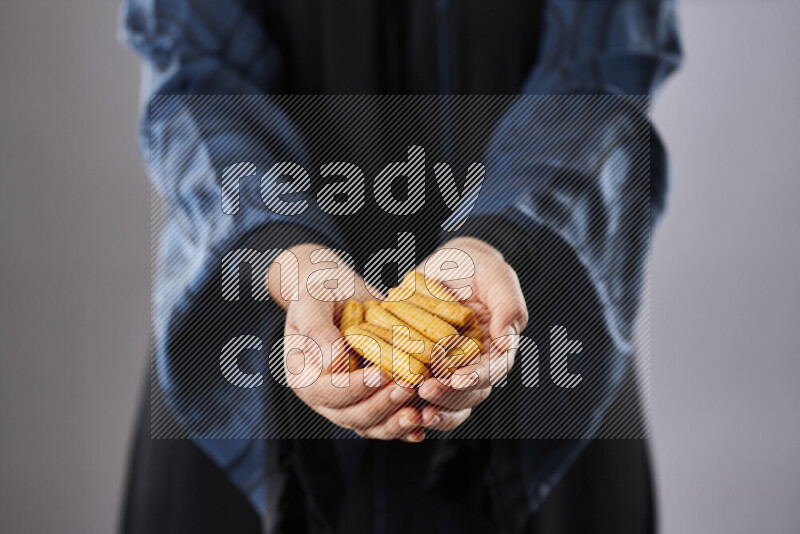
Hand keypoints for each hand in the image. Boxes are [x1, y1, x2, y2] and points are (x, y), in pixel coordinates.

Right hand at [269, 244, 424, 441]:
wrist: (339, 290)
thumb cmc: (320, 291)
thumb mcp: (311, 302)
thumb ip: (318, 330)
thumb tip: (332, 361)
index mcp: (303, 377)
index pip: (326, 392)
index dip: (354, 387)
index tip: (381, 374)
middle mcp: (324, 397)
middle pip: (351, 415)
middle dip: (381, 405)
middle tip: (408, 388)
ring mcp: (349, 401)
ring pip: (371, 424)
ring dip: (396, 422)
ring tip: (421, 412)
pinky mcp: (372, 398)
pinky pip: (387, 419)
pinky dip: (405, 424)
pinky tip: (426, 420)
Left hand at [414, 237, 527, 431]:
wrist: (446, 264)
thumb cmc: (477, 267)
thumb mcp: (497, 276)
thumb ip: (508, 305)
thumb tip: (506, 338)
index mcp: (496, 349)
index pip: (492, 371)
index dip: (476, 378)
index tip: (458, 380)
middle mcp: (474, 366)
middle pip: (468, 394)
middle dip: (448, 396)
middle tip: (426, 391)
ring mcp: (448, 370)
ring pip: (446, 402)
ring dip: (431, 408)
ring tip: (412, 409)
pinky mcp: (422, 367)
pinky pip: (417, 391)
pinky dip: (407, 402)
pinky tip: (393, 401)